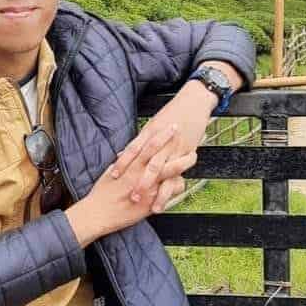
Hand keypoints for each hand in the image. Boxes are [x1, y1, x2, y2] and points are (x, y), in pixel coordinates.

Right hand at [66, 125, 190, 247]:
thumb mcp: (110, 174)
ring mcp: (147, 187)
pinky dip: (177, 187)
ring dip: (183, 162)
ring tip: (193, 155)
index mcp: (130, 165)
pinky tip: (181, 184)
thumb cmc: (101, 194)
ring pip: (170, 170)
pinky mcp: (150, 201)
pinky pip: (169, 192)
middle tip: (184, 131)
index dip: (160, 134)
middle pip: (160, 152)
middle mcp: (139, 173)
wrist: (97, 213)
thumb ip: (121, 165)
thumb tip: (124, 156)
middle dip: (172, 140)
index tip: (169, 125)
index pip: (147, 144)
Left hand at [109, 84, 215, 204]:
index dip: (122, 163)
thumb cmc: (172, 113)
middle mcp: (160, 140)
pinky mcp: (187, 151)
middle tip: (130, 196)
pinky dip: (174, 184)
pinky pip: (179, 171)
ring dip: (155, 188)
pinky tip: (170, 196)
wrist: (193, 101)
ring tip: (150, 204)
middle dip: (138, 181)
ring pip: (162, 170)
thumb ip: (139, 141)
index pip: (132, 149)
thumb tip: (121, 154)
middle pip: (146, 163)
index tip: (112, 176)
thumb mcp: (153, 124)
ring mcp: (174, 147)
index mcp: (149, 132)